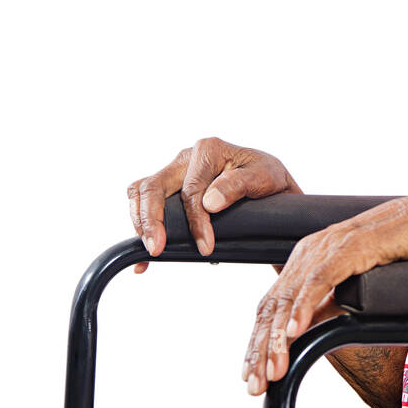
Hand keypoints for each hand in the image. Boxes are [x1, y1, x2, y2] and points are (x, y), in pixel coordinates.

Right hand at [127, 137, 299, 272]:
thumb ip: (239, 185)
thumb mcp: (266, 178)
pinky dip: (138, 224)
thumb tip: (209, 202)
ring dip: (140, 222)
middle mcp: (186, 157)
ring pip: (141, 192)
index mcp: (208, 150)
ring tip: (150, 253)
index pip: (191, 190)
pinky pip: (142, 200)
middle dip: (152, 221)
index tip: (205, 247)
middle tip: (157, 250)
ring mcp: (174, 171)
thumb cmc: (269, 179)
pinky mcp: (168, 186)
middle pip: (154, 187)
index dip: (195, 221)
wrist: (270, 184)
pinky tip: (143, 257)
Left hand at [243, 193, 407, 395]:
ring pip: (291, 295)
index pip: (273, 306)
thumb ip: (327, 307)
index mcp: (308, 259)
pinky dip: (304, 307)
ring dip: (278, 337)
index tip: (253, 375)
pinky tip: (294, 331)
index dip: (259, 342)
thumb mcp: (355, 288)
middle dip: (260, 348)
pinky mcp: (352, 245)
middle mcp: (311, 250)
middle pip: (273, 304)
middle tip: (254, 385)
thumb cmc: (400, 253)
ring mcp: (329, 246)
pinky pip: (320, 279)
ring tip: (272, 369)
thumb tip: (302, 335)